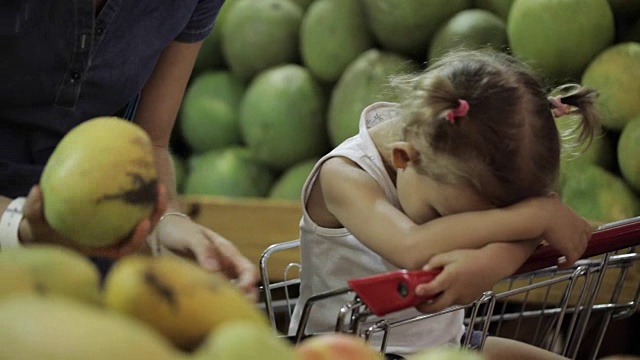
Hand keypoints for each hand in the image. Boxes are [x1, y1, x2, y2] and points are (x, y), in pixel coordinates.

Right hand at [20, 184, 166, 257]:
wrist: (44, 227)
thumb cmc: (41, 229)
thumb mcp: (34, 222)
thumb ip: (34, 209)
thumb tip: (37, 190)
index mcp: (100, 246)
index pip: (124, 249)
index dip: (137, 239)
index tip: (143, 223)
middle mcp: (112, 238)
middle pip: (141, 232)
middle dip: (154, 216)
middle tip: (159, 195)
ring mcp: (117, 226)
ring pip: (142, 218)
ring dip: (154, 204)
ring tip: (158, 184)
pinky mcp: (118, 215)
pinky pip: (133, 205)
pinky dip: (140, 194)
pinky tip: (144, 174)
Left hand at [151, 215, 258, 301]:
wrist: (160, 235)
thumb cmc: (179, 230)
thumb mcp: (192, 236)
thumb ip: (203, 250)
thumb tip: (214, 268)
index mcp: (228, 254)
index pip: (247, 270)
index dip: (248, 282)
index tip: (240, 292)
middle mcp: (224, 269)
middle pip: (245, 287)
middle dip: (245, 299)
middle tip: (235, 308)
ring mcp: (213, 279)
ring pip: (229, 296)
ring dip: (228, 305)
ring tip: (219, 312)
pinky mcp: (200, 286)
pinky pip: (211, 298)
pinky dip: (212, 306)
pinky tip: (205, 311)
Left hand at [413, 240, 538, 312]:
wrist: (494, 264)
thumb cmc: (472, 257)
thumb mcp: (451, 254)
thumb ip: (435, 261)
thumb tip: (424, 269)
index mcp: (451, 277)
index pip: (433, 289)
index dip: (422, 292)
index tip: (415, 291)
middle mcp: (456, 291)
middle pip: (436, 307)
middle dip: (424, 307)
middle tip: (416, 302)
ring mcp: (463, 297)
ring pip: (444, 305)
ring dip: (436, 301)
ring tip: (431, 291)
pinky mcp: (468, 300)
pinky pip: (454, 301)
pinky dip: (448, 298)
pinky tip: (449, 288)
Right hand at [538, 193, 592, 267]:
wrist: (538, 217)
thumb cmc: (539, 208)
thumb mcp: (549, 201)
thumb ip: (553, 200)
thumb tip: (553, 195)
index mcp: (575, 217)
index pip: (586, 228)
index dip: (581, 235)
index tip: (573, 238)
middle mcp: (579, 228)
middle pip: (585, 241)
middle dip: (578, 247)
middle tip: (567, 251)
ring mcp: (576, 239)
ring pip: (579, 251)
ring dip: (571, 256)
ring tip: (562, 260)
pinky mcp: (570, 249)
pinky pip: (572, 260)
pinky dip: (566, 264)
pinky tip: (559, 264)